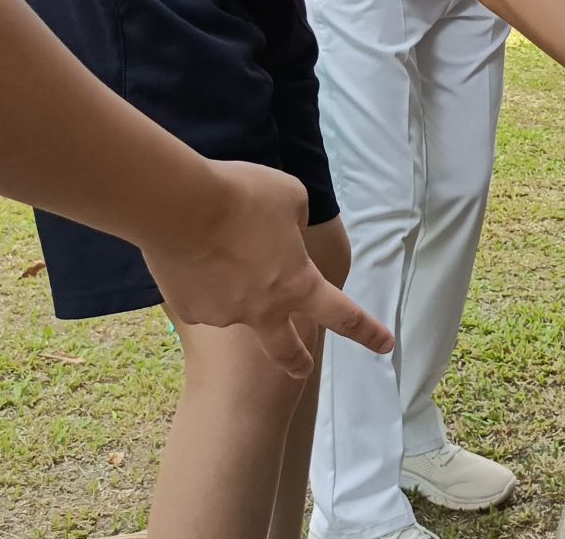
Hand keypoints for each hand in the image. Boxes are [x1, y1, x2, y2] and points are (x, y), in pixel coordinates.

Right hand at [142, 160, 392, 377]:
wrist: (178, 206)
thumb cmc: (244, 196)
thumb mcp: (290, 198)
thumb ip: (296, 222)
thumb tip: (284, 233)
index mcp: (297, 283)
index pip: (342, 314)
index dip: (366, 331)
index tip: (385, 345)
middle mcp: (263, 309)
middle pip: (286, 348)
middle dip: (296, 360)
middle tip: (301, 367)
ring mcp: (224, 314)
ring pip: (235, 307)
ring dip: (234, 287)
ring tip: (213, 243)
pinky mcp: (188, 311)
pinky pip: (201, 298)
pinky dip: (202, 282)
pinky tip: (191, 256)